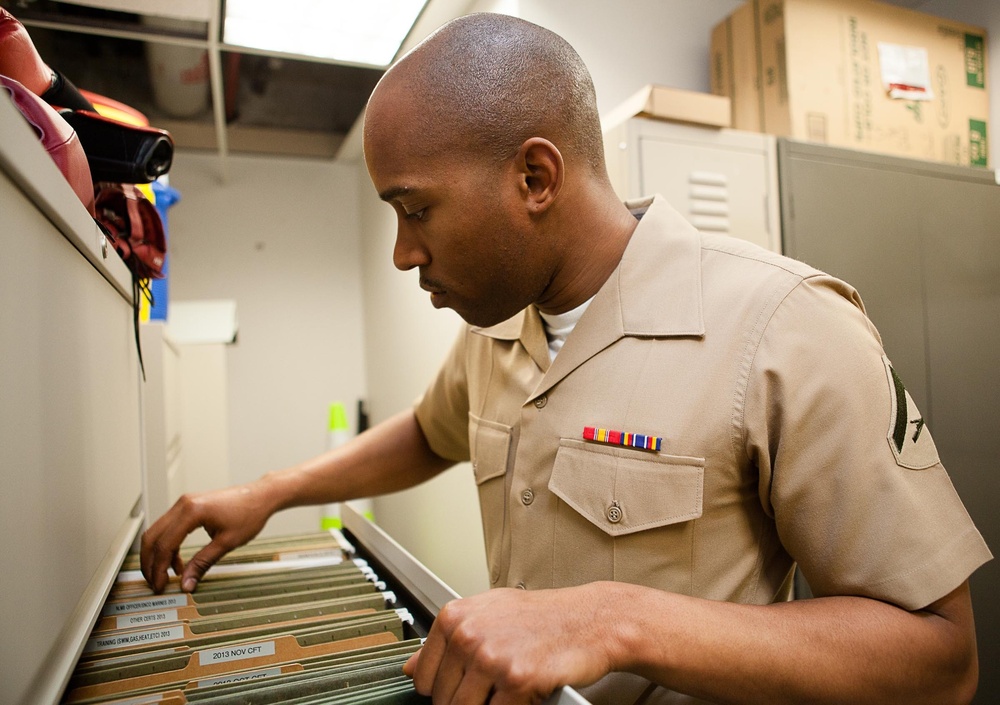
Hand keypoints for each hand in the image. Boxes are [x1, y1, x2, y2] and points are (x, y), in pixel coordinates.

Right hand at [140, 482, 273, 592]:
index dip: (159, 569)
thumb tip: (186, 583)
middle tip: (156, 583)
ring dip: (158, 555)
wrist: (261, 496)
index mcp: (191, 511)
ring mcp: (184, 503)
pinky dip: (168, 546)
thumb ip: (202, 563)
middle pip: (152, 536)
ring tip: (167, 575)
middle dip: (150, 562)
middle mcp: (183, 504)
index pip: (164, 544)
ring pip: (158, 531)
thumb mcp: (226, 543)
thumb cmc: (249, 513)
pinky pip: (169, 528)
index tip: (160, 585)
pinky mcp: (188, 506)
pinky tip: (178, 563)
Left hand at [404, 584, 616, 703]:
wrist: (591, 619)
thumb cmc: (542, 617)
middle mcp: (468, 635)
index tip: (462, 688)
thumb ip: (447, 641)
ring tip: (510, 689)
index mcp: (455, 618)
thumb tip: (410, 668)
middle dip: (468, 703)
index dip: (443, 690)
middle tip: (496, 689)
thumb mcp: (488, 615)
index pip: (422, 678)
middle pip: (443, 701)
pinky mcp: (517, 680)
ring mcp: (491, 657)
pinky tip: (526, 693)